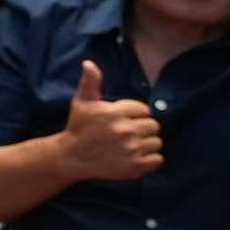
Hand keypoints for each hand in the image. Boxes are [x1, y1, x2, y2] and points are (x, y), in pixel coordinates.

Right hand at [59, 62, 163, 183]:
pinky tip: (137, 156)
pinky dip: (150, 159)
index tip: (125, 119)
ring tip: (133, 144)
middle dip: (143, 127)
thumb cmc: (78, 127)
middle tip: (130, 132)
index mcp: (114, 113)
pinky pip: (157, 159)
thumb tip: (89, 63)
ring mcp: (131, 149)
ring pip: (156, 142)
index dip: (136, 114)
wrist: (71, 157)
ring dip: (148, 143)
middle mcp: (124, 130)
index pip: (144, 109)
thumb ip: (90, 82)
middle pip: (153, 125)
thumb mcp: (82, 102)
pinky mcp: (135, 166)